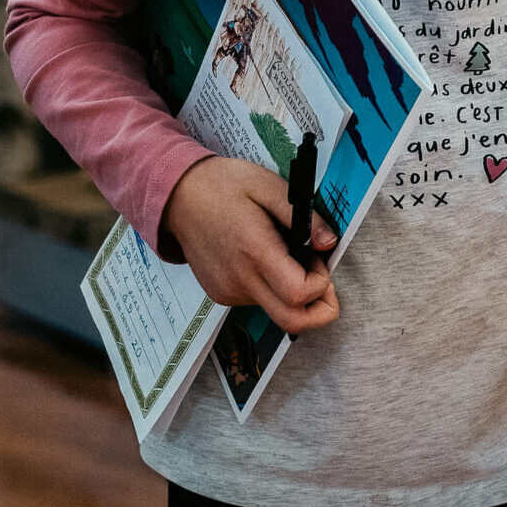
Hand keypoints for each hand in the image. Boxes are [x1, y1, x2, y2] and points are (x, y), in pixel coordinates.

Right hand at [162, 156, 340, 334]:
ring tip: (285, 253)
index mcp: (255, 251)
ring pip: (276, 310)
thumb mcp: (269, 186)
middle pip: (291, 320)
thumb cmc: (222, 186)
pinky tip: (266, 258)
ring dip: (294, 292)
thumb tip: (329, 242)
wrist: (178, 197)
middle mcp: (240, 279)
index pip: (298, 294)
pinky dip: (273, 287)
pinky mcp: (221, 294)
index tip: (320, 259)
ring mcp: (228, 291)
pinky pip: (258, 301)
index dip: (321, 283)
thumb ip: (304, 217)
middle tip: (322, 278)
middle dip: (319, 309)